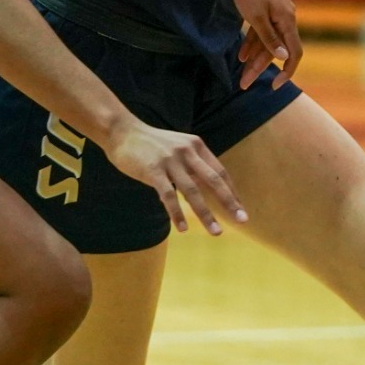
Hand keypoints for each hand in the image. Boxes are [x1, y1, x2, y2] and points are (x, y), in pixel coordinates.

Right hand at [105, 119, 245, 234]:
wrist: (122, 132)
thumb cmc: (151, 144)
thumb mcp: (178, 148)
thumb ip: (191, 166)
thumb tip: (204, 191)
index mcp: (196, 146)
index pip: (219, 171)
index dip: (231, 191)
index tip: (240, 208)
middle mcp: (187, 152)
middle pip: (213, 181)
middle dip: (229, 202)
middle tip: (242, 220)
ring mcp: (170, 161)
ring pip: (193, 192)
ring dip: (206, 214)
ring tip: (216, 232)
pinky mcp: (153, 171)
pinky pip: (168, 195)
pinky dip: (177, 213)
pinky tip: (183, 228)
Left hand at [227, 0, 302, 90]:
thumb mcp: (256, 17)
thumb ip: (269, 38)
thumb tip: (283, 58)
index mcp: (287, 20)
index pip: (294, 52)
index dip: (287, 71)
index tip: (275, 86)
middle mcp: (285, 18)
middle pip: (276, 50)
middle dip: (261, 68)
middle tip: (244, 84)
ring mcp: (275, 14)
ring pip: (267, 42)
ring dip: (255, 58)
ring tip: (241, 74)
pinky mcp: (265, 10)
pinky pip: (261, 32)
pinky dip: (252, 43)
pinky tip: (242, 56)